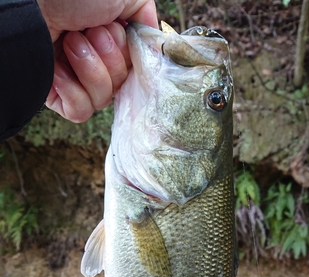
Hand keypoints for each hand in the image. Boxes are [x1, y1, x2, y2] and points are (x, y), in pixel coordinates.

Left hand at [37, 0, 157, 122]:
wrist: (32, 1)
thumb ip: (146, 18)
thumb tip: (153, 46)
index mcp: (110, 41)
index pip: (136, 68)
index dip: (130, 54)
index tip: (118, 30)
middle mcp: (95, 61)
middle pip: (122, 85)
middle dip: (111, 57)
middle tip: (89, 30)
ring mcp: (75, 79)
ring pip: (103, 101)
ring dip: (91, 69)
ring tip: (71, 41)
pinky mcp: (57, 96)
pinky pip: (81, 112)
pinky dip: (73, 91)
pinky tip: (59, 69)